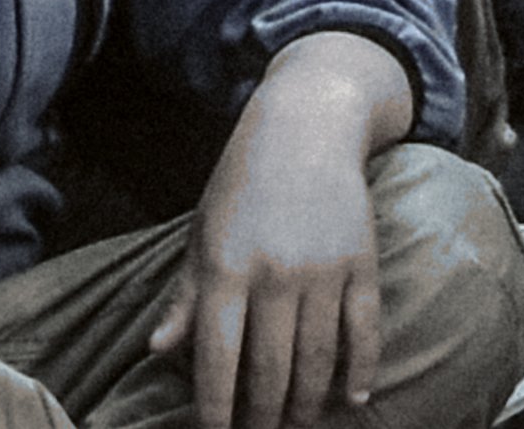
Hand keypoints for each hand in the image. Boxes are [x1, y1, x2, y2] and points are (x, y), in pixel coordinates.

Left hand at [150, 36, 408, 428]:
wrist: (308, 124)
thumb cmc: (243, 184)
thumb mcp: (203, 234)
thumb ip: (186, 297)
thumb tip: (158, 351)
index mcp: (227, 267)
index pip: (218, 358)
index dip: (215, 408)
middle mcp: (276, 272)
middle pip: (271, 369)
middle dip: (263, 416)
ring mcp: (324, 268)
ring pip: (318, 359)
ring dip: (307, 403)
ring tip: (297, 424)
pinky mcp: (362, 262)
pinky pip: (366, 330)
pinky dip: (363, 370)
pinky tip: (354, 399)